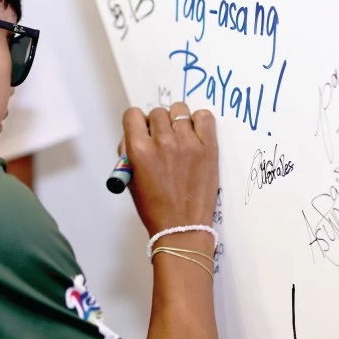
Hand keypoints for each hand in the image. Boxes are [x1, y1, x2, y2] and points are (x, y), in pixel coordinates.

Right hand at [121, 102, 217, 237]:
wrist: (182, 228)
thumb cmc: (155, 208)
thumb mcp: (131, 179)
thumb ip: (130, 152)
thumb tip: (138, 133)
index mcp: (138, 149)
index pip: (133, 114)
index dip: (137, 122)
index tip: (143, 130)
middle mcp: (162, 142)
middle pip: (157, 112)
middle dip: (157, 124)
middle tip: (163, 140)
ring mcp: (187, 143)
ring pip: (179, 110)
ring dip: (177, 120)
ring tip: (180, 136)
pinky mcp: (208, 148)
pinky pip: (204, 116)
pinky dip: (199, 120)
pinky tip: (196, 133)